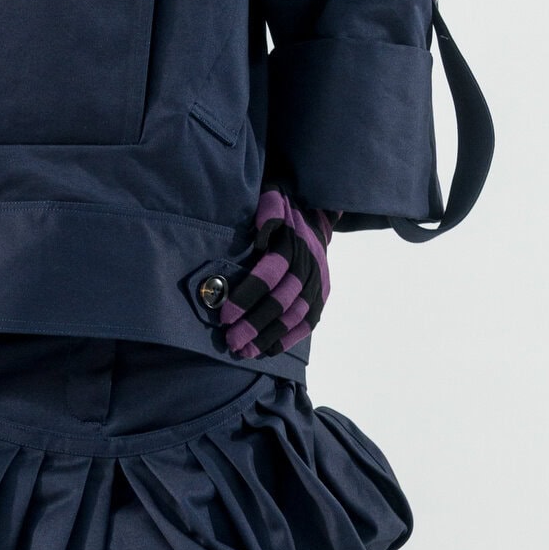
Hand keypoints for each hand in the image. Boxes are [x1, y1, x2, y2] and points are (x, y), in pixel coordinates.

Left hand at [214, 188, 336, 357]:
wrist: (315, 212)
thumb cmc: (283, 207)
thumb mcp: (273, 197)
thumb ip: (268, 210)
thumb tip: (262, 230)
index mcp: (294, 243)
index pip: (270, 274)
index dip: (247, 296)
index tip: (225, 315)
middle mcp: (309, 265)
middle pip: (281, 301)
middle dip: (254, 324)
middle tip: (231, 341)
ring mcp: (318, 282)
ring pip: (295, 315)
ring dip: (269, 336)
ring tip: (245, 351)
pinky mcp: (323, 294)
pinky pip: (309, 321)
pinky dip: (290, 337)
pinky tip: (269, 349)